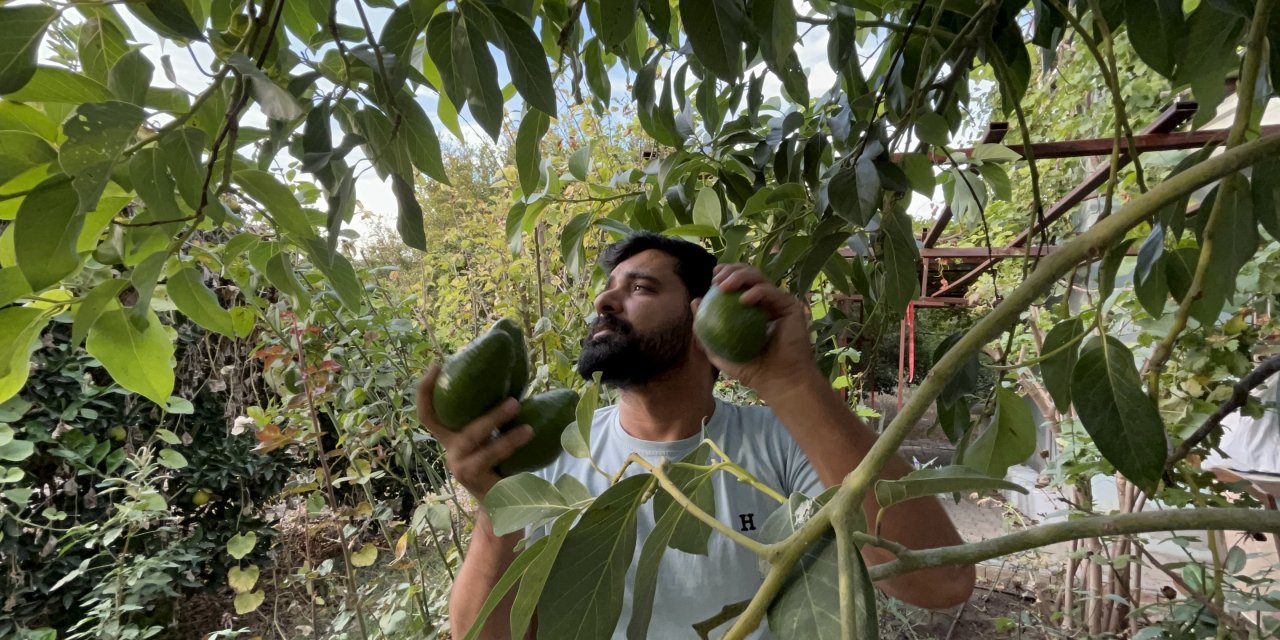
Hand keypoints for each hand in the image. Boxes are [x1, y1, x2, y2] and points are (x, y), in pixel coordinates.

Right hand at [415, 365, 532, 500]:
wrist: (498, 506)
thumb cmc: (497, 465)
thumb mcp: (488, 440)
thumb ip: (490, 420)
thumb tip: (514, 386)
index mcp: (450, 438)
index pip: (428, 414)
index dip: (426, 391)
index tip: (436, 366)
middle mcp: (450, 450)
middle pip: (458, 425)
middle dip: (486, 411)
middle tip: (513, 399)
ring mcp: (460, 466)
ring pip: (477, 439)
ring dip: (501, 426)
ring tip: (524, 418)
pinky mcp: (472, 479)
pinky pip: (492, 457)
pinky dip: (510, 445)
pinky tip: (529, 435)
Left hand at [692, 264, 822, 401]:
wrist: (777, 381)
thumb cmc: (750, 369)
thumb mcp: (718, 350)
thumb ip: (704, 329)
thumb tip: (695, 302)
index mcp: (751, 309)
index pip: (738, 284)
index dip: (726, 274)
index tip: (713, 277)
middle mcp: (766, 302)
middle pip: (749, 275)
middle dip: (732, 270)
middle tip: (717, 279)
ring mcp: (779, 303)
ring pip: (760, 278)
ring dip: (741, 276)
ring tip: (725, 286)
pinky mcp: (791, 307)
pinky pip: (772, 292)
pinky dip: (757, 292)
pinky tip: (744, 299)